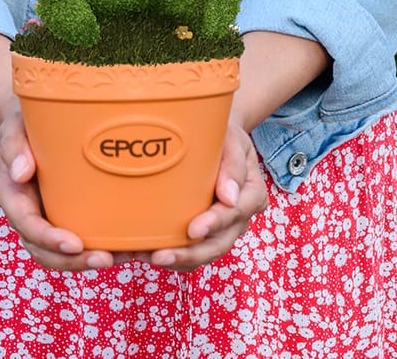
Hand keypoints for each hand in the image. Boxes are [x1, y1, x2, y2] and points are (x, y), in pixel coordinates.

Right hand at [0, 100, 114, 272]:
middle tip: (106, 259)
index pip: (27, 225)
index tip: (74, 244)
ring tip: (124, 256)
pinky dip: (101, 247)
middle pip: (45, 251)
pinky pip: (81, 240)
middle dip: (74, 261)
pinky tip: (129, 246)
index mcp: (12, 195)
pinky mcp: (66, 215)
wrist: (31, 123)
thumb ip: (15, 146)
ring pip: (63, 254)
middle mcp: (28, 213)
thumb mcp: (14, 128)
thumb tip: (21, 172)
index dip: (49, 239)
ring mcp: (47, 218)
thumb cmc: (23, 124)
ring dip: (90, 260)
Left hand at [133, 115, 266, 272]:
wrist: (216, 137)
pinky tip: (145, 251)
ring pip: (202, 255)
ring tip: (145, 256)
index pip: (234, 214)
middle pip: (218, 245)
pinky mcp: (203, 232)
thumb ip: (233, 164)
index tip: (192, 229)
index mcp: (251, 194)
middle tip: (159, 256)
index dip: (214, 224)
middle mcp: (238, 217)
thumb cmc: (224, 136)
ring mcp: (221, 228)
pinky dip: (171, 256)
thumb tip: (229, 197)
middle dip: (189, 254)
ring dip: (176, 260)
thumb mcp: (232, 139)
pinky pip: (190, 251)